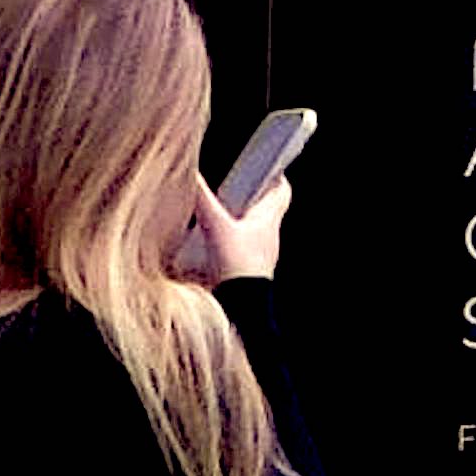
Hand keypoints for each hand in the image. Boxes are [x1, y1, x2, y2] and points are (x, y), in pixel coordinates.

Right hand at [187, 170, 291, 284]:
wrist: (242, 309)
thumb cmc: (237, 268)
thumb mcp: (216, 228)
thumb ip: (203, 201)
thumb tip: (193, 175)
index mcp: (269, 219)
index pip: (282, 191)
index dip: (275, 175)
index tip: (263, 167)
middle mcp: (269, 236)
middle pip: (267, 208)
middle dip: (252, 196)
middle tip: (235, 187)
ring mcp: (261, 255)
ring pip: (255, 229)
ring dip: (241, 220)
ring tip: (221, 213)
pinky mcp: (249, 271)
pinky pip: (245, 249)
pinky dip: (234, 241)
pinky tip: (216, 243)